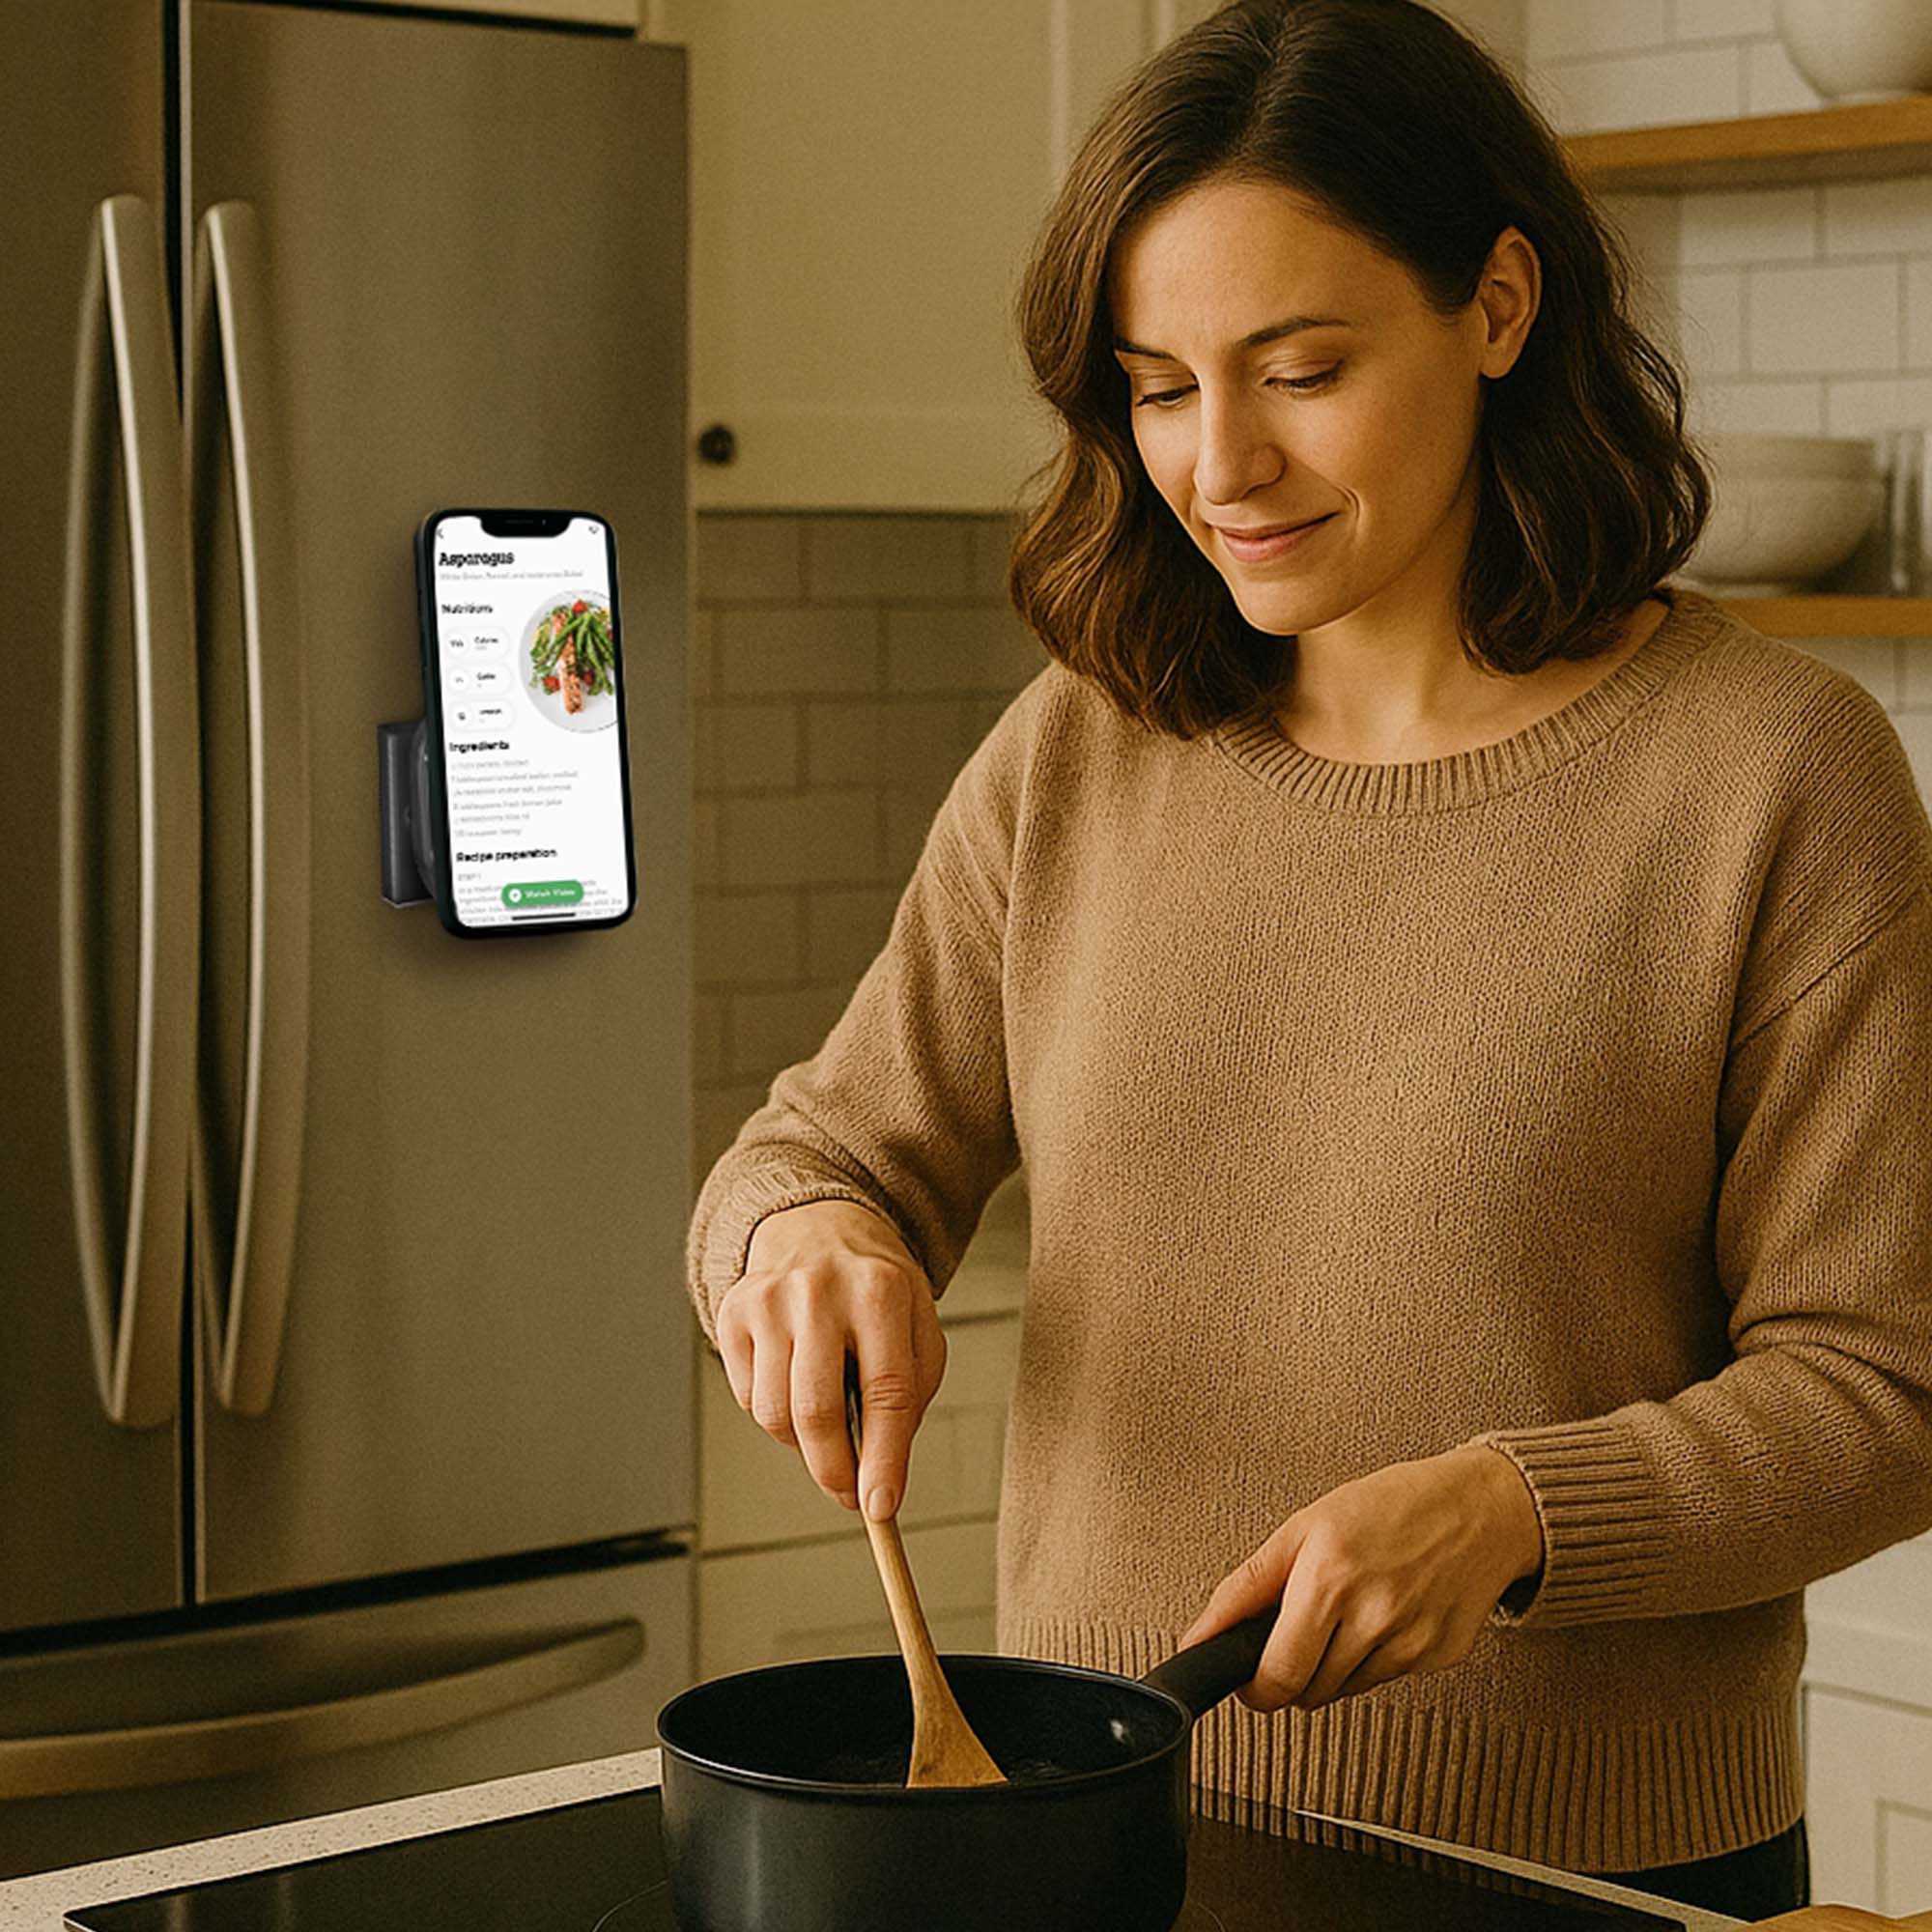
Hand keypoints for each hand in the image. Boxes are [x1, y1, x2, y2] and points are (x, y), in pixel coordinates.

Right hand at [717, 1199, 946, 1522]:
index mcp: (879, 1291)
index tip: (882, 1507)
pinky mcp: (732, 1313)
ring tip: (828, 1413)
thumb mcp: (918, 1325)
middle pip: (817, 1412)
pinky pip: (747, 1399)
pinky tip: (795, 1379)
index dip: (885, 1459)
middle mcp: (818, 1292)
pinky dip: (775, 1410)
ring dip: (803, 1441)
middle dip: (834, 1471)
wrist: (818, 1225)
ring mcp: (768, 1300)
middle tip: (850, 1495)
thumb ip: (909, 1394)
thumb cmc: (874, 1289)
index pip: (886, 1392)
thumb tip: (877, 1473)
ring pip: (774, 1414)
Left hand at [1177, 1446, 1543, 1711]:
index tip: (1247, 1680)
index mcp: (1329, 1578)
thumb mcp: (1303, 1527)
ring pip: (1343, 1691)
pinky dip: (1370, 1660)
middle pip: (1308, 1693)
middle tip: (1295, 1637)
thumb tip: (1199, 1637)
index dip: (1254, 1690)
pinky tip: (1383, 1616)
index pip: (1278, 1675)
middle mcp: (1373, 1615)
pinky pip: (1382, 1681)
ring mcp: (1410, 1642)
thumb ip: (1246, 1588)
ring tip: (1346, 1613)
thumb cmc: (1388, 1507)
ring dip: (1330, 1667)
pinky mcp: (1438, 1658)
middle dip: (1289, 1676)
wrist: (1479, 1508)